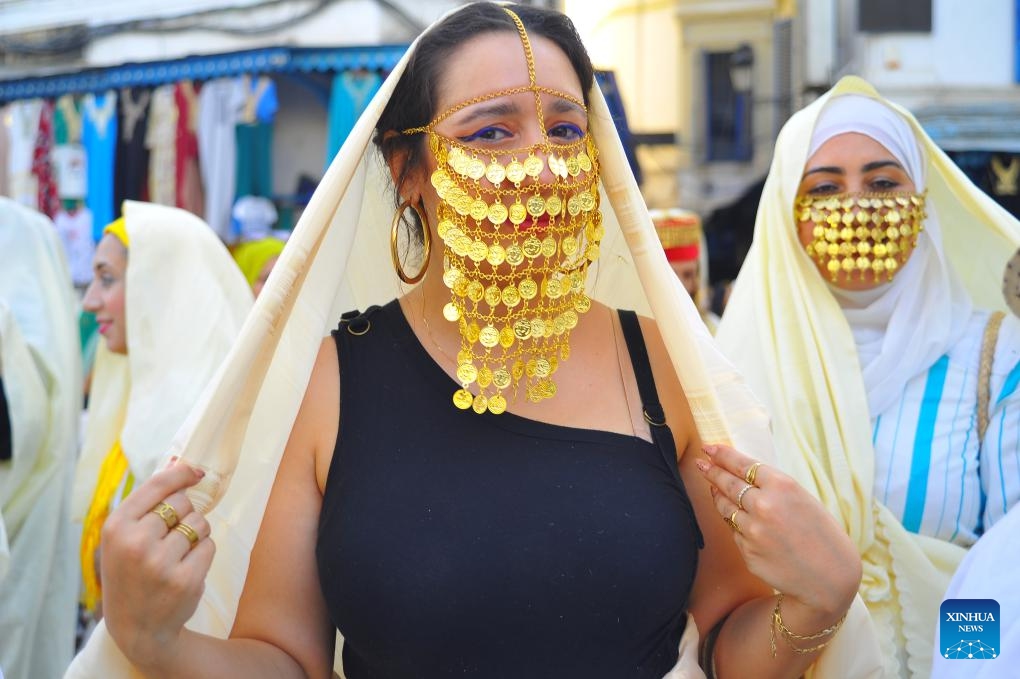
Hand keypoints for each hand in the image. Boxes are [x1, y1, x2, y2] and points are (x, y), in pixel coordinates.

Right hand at [100, 461, 213, 672]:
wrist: (137, 628)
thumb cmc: (131, 573)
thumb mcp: (123, 538)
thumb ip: (147, 503)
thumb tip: (181, 462)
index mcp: (116, 527)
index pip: (157, 485)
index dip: (181, 474)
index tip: (196, 472)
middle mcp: (135, 542)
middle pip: (183, 503)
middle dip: (184, 515)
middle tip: (169, 539)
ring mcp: (160, 562)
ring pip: (199, 523)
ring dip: (195, 534)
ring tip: (176, 555)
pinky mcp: (185, 579)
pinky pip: (209, 545)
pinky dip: (203, 553)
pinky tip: (185, 570)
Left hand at [696, 443, 859, 616]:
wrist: (830, 578)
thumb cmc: (822, 535)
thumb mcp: (803, 500)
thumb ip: (773, 488)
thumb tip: (742, 476)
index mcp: (782, 486)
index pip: (742, 464)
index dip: (722, 455)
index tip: (708, 448)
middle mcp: (764, 505)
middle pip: (728, 483)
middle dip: (712, 471)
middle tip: (701, 464)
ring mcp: (753, 530)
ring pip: (726, 507)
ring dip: (717, 495)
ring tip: (712, 486)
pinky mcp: (747, 551)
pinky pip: (735, 531)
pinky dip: (734, 522)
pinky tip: (735, 517)